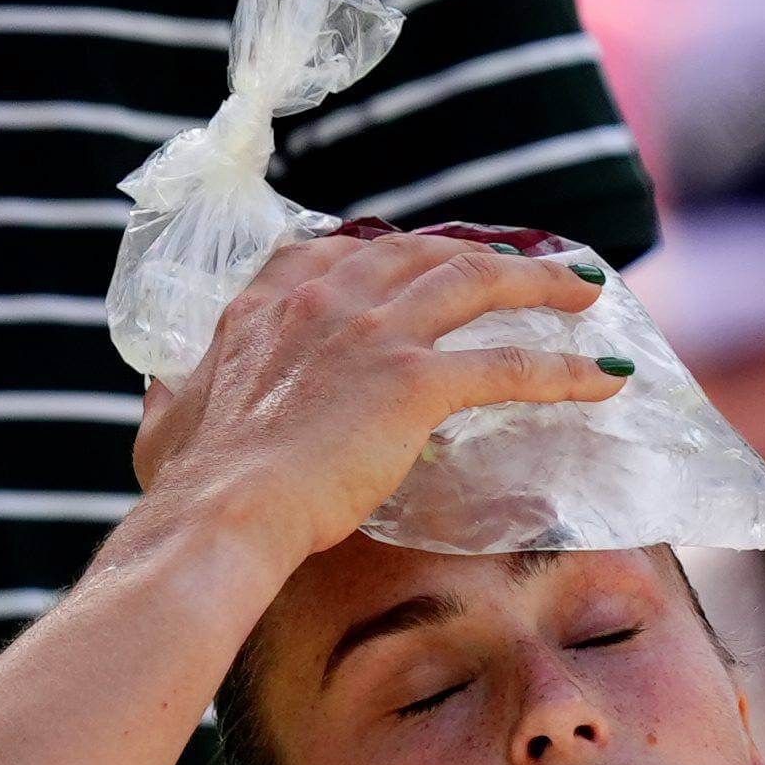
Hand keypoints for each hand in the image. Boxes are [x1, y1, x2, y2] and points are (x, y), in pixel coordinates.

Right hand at [130, 230, 625, 568]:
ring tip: (585, 289)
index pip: (341, 250)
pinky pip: (510, 365)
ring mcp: (374, 331)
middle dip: (479, 252)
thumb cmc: (190, 488)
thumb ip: (171, 397)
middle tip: (523, 265)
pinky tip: (607, 378)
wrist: (221, 514)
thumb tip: (157, 393)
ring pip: (477, 282)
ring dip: (540, 280)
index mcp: (268, 302)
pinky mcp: (414, 380)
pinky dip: (566, 368)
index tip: (425, 257)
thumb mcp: (164, 424)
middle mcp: (326, 297)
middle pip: (422, 252)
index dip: (394, 251)